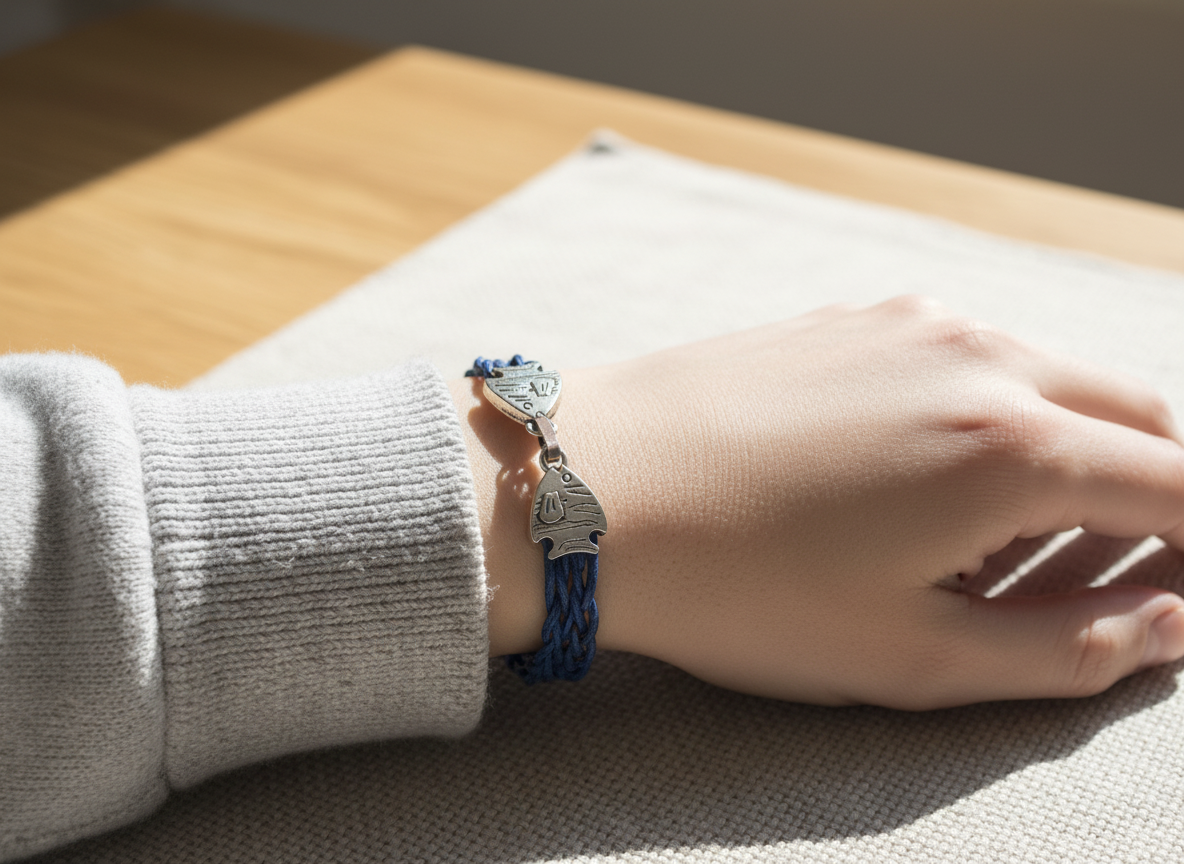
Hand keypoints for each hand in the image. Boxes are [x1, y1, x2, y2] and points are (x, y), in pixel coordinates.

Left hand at [454, 296, 1183, 708]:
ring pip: (1051, 382)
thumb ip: (1066, 650)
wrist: (587, 485)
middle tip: (1095, 581)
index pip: (1183, 490)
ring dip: (1067, 458)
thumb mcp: (908, 656)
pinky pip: (967, 360)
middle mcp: (979, 358)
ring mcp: (912, 323)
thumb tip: (1168, 624)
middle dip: (1152, 501)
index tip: (1174, 595)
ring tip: (994, 549)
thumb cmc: (735, 585)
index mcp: (1012, 447)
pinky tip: (922, 484)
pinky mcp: (854, 318)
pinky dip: (990, 418)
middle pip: (1136, 420)